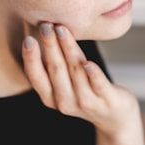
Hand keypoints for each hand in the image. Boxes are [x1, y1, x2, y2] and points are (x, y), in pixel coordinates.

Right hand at [21, 22, 140, 136]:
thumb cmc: (87, 93)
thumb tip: (42, 34)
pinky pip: (98, 85)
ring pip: (76, 72)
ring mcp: (87, 103)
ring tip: (62, 30)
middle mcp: (66, 103)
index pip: (36, 78)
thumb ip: (55, 66)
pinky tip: (88, 63)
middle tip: (45, 26)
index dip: (31, 59)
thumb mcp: (66, 84)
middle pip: (56, 71)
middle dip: (49, 46)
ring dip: (68, 49)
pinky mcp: (107, 100)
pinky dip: (93, 74)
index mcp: (51, 98)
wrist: (116, 118)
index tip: (28, 39)